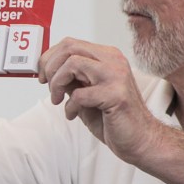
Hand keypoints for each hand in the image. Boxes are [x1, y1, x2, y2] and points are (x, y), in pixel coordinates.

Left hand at [38, 38, 160, 164]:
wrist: (140, 140)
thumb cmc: (115, 119)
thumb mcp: (86, 94)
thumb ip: (72, 80)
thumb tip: (49, 71)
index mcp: (108, 57)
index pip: (71, 43)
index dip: (50, 58)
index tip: (43, 75)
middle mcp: (113, 62)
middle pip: (70, 48)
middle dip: (50, 67)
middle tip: (48, 86)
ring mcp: (116, 76)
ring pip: (72, 63)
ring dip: (57, 83)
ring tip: (58, 100)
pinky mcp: (116, 95)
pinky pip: (80, 94)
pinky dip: (70, 106)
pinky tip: (73, 114)